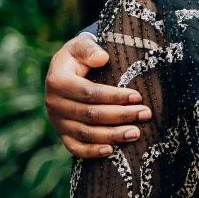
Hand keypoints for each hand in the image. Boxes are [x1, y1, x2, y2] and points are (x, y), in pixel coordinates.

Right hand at [46, 33, 151, 158]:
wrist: (66, 72)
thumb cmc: (80, 57)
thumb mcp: (81, 45)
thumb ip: (89, 48)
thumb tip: (102, 58)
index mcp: (57, 80)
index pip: (90, 92)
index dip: (115, 96)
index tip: (138, 96)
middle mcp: (53, 103)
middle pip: (91, 115)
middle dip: (121, 115)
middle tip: (145, 114)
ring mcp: (57, 122)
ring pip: (86, 134)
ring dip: (113, 135)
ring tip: (136, 132)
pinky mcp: (62, 135)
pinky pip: (76, 148)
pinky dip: (92, 152)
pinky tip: (111, 150)